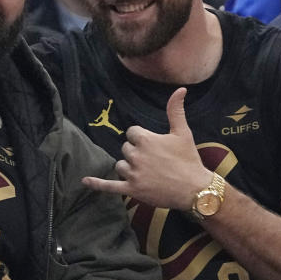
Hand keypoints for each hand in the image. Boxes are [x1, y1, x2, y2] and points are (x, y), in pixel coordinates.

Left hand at [82, 88, 212, 210]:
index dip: (141, 138)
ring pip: (120, 165)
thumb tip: (180, 89)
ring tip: (148, 173)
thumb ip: (176, 110)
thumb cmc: (189, 160)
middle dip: (136, 153)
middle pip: (125, 149)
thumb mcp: (183, 133)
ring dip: (129, 168)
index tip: (154, 146)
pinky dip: (97, 184)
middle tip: (154, 161)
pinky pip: (109, 186)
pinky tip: (84, 181)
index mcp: (145, 140)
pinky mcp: (131, 189)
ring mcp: (132, 173)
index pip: (131, 133)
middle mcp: (135, 155)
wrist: (195, 190)